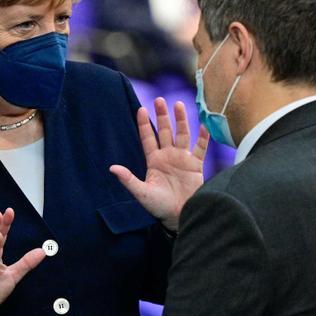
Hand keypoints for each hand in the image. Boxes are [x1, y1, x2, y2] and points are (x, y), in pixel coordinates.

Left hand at [110, 98, 208, 232]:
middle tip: (160, 100)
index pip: (148, 138)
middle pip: (165, 131)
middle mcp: (168, 156)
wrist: (179, 216)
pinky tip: (203, 125)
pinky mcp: (196, 165)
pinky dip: (203, 137)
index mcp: (154, 161)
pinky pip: (200, 148)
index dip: (144, 125)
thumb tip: (112, 168)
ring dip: (181, 120)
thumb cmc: (159, 206)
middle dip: (162, 116)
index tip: (141, 109)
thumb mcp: (141, 193)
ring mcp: (182, 159)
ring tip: (179, 105)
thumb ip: (128, 179)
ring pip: (182, 134)